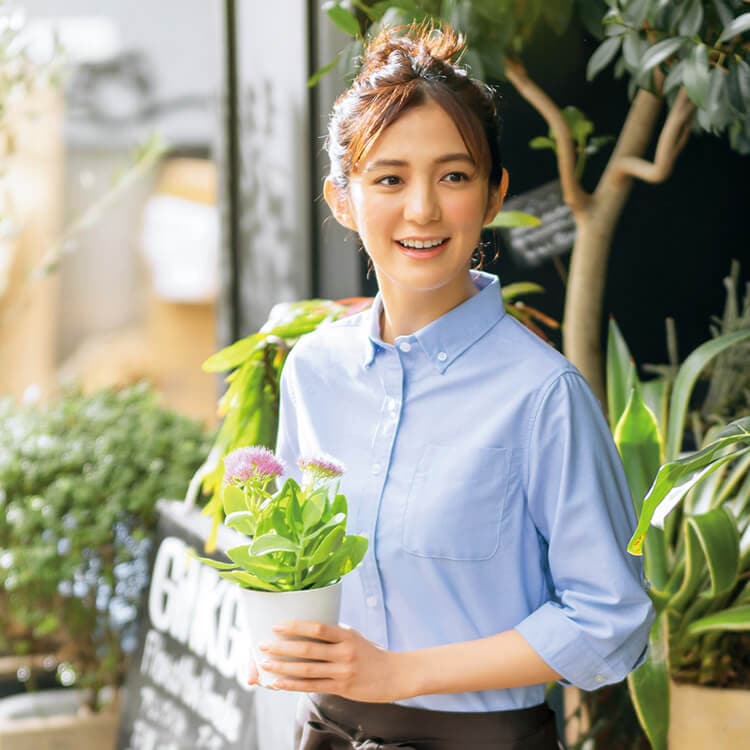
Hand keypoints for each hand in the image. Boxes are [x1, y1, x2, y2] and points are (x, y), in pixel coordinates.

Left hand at [248, 621, 409, 702]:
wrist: (393, 675)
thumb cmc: (370, 653)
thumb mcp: (354, 637)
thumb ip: (333, 634)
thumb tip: (307, 628)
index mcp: (346, 636)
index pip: (318, 628)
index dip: (296, 626)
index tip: (277, 626)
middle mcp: (344, 653)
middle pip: (308, 649)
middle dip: (282, 647)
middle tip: (263, 644)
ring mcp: (342, 672)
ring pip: (307, 670)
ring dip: (283, 666)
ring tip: (266, 663)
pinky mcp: (340, 688)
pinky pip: (312, 686)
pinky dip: (293, 685)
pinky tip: (279, 682)